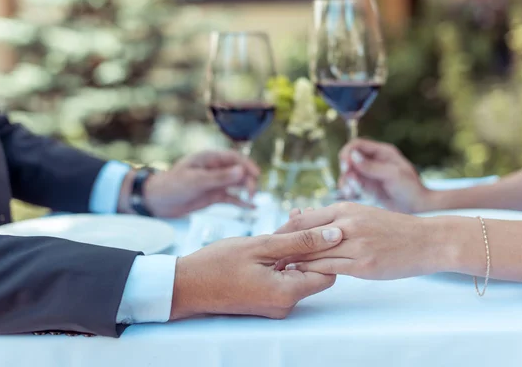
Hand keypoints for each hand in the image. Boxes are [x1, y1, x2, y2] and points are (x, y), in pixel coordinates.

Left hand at [120, 150, 259, 217]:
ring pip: (237, 184)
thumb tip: (241, 171)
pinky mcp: (214, 196)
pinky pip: (231, 198)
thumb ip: (219, 177)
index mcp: (210, 158)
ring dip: (247, 190)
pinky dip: (241, 202)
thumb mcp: (196, 181)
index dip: (248, 165)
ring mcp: (216, 183)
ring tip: (252, 199)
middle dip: (248, 180)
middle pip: (239, 171)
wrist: (157, 201)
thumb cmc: (172, 185)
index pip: (235, 158)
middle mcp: (215, 169)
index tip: (256, 175)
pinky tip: (251, 207)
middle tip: (251, 193)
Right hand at [169, 227, 342, 319]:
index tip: (317, 226)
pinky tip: (276, 237)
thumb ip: (301, 240)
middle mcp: (285, 305)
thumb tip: (336, 235)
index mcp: (287, 293)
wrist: (185, 286)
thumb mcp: (262, 245)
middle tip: (299, 216)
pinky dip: (283, 257)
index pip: (329, 272)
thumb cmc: (218, 264)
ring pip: (298, 271)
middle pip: (314, 271)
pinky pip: (284, 276)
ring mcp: (275, 304)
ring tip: (288, 221)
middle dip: (309, 243)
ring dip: (295, 247)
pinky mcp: (266, 299)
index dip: (327, 248)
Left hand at [274, 203, 450, 279]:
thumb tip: (301, 215)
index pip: (302, 220)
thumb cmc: (391, 227)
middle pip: (302, 236)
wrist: (427, 240)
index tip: (268, 241)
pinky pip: (329, 268)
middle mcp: (347, 224)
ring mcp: (355, 245)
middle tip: (264, 257)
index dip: (282, 231)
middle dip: (281, 247)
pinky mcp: (363, 265)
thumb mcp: (361, 213)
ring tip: (274, 268)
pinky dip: (310, 271)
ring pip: (313, 253)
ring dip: (291, 261)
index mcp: (345, 208)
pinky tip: (298, 274)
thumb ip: (332, 216)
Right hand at [338, 139, 430, 212]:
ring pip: (348, 173)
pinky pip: (351, 185)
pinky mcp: (367, 187)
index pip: (358, 144)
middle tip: (349, 181)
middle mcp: (374, 160)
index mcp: (382, 152)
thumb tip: (353, 157)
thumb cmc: (410, 188)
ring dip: (346, 181)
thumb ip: (372, 166)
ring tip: (350, 192)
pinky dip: (348, 189)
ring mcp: (369, 174)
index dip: (348, 152)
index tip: (345, 165)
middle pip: (350, 158)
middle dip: (346, 169)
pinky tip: (351, 195)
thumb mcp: (393, 175)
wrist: (418, 207)